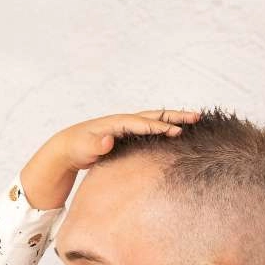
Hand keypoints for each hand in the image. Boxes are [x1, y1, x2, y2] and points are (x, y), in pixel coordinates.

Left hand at [20, 109, 201, 208]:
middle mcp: (124, 122)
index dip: (159, 127)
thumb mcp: (82, 147)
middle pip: (154, 116)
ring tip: (195, 121)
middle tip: (197, 117)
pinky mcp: (129, 136)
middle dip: (175, 116)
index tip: (178, 132)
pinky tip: (179, 133)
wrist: (67, 148)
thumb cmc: (75, 148)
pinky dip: (166, 128)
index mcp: (116, 123)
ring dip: (174, 120)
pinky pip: (151, 129)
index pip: (142, 124)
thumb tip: (108, 140)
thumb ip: (95, 144)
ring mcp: (127, 127)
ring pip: (155, 121)